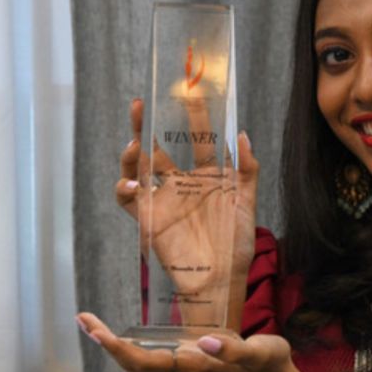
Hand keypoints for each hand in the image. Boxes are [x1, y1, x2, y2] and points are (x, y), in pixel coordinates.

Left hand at [76, 312, 292, 371]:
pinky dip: (128, 351)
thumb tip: (202, 342)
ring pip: (138, 367)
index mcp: (194, 371)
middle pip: (132, 365)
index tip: (95, 329)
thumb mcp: (258, 353)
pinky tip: (122, 341)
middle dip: (105, 344)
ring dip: (113, 348)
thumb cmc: (267, 363)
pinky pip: (148, 366)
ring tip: (94, 326)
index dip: (116, 346)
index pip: (144, 361)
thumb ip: (231, 349)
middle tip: (84, 319)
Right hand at [115, 98, 258, 311]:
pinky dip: (124, 186)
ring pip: (138, 167)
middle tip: (141, 104)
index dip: (194, 115)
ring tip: (135, 144)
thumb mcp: (247, 203)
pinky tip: (133, 183)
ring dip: (132, 153)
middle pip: (160, 146)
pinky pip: (127, 198)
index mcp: (208, 176)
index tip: (190, 90)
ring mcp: (163, 199)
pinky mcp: (148, 218)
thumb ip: (247, 170)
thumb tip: (241, 133)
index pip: (198, 138)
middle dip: (147, 124)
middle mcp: (182, 183)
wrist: (221, 281)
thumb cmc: (237, 244)